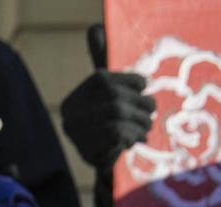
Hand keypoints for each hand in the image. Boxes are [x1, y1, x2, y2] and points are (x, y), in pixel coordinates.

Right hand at [60, 25, 155, 169]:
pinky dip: (132, 136)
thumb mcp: (112, 91)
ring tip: (145, 128)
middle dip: (140, 105)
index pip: (103, 81)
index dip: (129, 82)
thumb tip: (93, 28)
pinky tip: (134, 141)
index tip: (143, 87)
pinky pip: (118, 135)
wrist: (112, 164)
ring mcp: (78, 138)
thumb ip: (103, 62)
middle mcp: (69, 118)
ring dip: (140, 122)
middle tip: (151, 113)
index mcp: (73, 100)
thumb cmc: (117, 122)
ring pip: (117, 117)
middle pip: (112, 99)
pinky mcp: (89, 155)